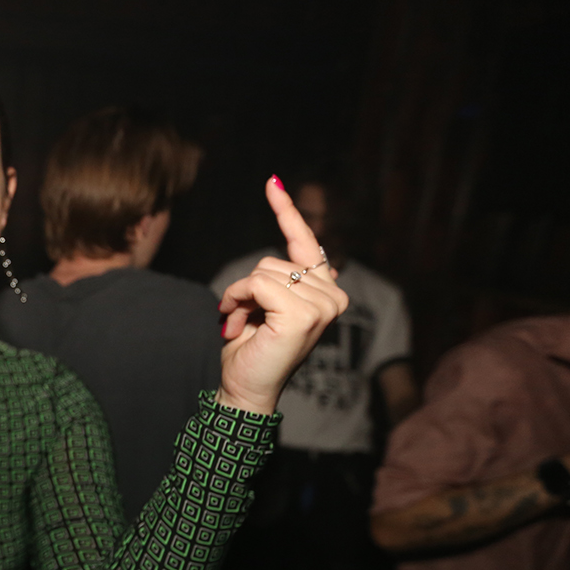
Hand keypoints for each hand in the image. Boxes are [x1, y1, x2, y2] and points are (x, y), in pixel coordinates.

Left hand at [217, 177, 349, 413]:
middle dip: (248, 287)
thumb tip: (307, 248)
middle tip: (243, 318)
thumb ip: (282, 277)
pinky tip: (237, 325)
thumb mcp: (265, 304)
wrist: (245, 387)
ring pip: (263, 272)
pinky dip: (238, 300)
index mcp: (325, 290)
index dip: (286, 210)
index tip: (272, 182)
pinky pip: (256, 283)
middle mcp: (332, 295)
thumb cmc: (252, 349)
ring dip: (240, 297)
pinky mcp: (303, 314)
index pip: (305, 241)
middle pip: (273, 260)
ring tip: (242, 325)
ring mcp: (321, 305)